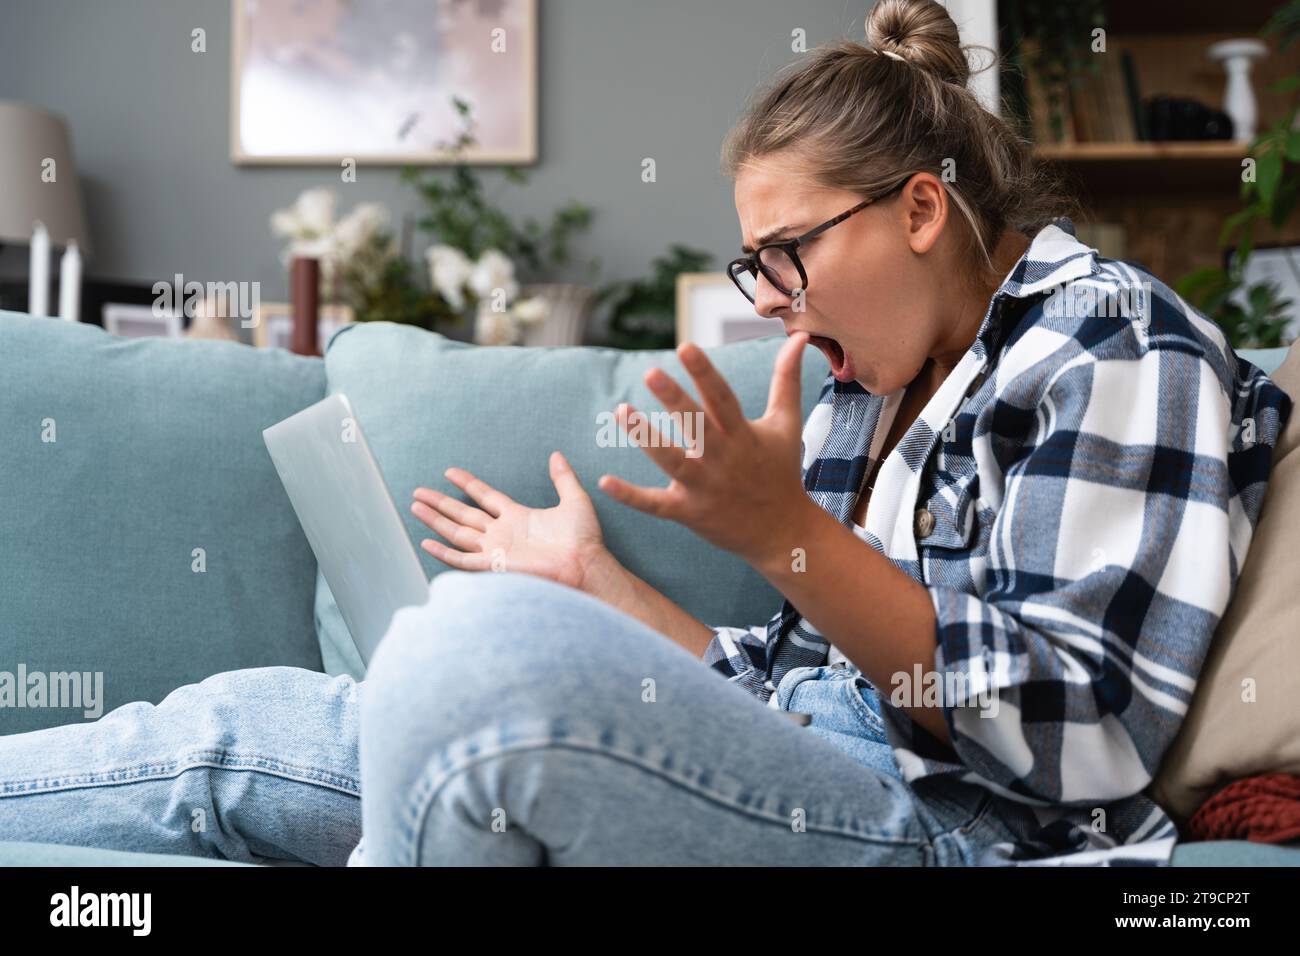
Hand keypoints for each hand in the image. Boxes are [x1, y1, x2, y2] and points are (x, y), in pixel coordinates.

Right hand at [412, 451, 607, 590]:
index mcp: (518, 517)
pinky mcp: (493, 566)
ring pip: (457, 532)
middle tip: (419, 491)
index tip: (449, 471)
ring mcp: (495, 550)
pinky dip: (443, 552)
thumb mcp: (574, 500)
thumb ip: (563, 477)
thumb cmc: (583, 540)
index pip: (485, 496)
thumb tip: (557, 454)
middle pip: (464, 514)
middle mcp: (502, 534)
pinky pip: (462, 560)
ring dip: (436, 520)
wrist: (584, 565)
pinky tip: (426, 542)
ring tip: (415, 506)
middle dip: (441, 503)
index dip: (467, 483)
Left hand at [597, 332, 814, 563]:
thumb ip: (787, 379)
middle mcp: (723, 459)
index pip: (722, 398)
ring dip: (647, 438)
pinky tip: (604, 481)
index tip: (686, 347)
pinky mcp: (689, 512)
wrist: (784, 533)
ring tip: (622, 411)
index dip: (704, 373)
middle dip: (675, 399)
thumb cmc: (781, 471)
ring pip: (672, 461)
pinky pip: (656, 505)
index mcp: (743, 434)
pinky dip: (631, 496)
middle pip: (697, 426)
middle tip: (651, 372)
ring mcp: (705, 487)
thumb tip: (800, 335)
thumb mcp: (786, 423)